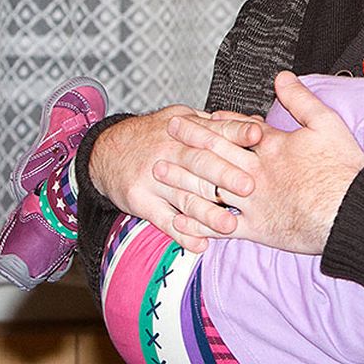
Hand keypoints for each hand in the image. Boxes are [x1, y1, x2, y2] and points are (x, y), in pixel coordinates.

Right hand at [88, 106, 261, 251]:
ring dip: (208, 213)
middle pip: (200, 163)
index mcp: (182, 130)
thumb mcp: (181, 118)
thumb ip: (215, 125)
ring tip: (230, 225)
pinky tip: (200, 244)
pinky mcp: (141, 201)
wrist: (106, 151)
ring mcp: (153, 178)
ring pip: (184, 197)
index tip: (257, 135)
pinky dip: (182, 234)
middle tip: (249, 186)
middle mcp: (168, 151)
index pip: (213, 130)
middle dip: (225, 174)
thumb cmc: (153, 135)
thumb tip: (256, 127)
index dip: (236, 132)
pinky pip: (163, 220)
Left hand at [162, 71, 363, 253]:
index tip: (198, 116)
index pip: (238, 129)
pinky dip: (198, 222)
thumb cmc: (343, 170)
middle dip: (189, 141)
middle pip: (216, 153)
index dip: (217, 121)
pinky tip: (179, 217)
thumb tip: (282, 77)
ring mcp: (252, 201)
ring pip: (209, 187)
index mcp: (272, 146)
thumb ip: (301, 100)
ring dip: (183, 178)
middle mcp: (256, 172)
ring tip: (160, 171)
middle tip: (167, 130)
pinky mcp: (255, 228)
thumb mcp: (327, 124)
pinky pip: (219, 225)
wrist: (350, 214)